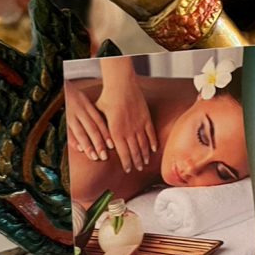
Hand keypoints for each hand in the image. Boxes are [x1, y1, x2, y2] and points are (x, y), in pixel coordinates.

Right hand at [66, 80, 111, 162]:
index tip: (112, 146)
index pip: (99, 121)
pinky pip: (67, 131)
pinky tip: (78, 149)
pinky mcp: (60, 117)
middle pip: (92, 128)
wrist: (54, 83)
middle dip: (99, 143)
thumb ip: (91, 111)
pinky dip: (73, 140)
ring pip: (80, 131)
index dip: (106, 134)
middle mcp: (79, 109)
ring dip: (87, 145)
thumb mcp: (82, 99)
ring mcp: (69, 114)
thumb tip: (104, 127)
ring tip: (94, 157)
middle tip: (104, 156)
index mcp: (87, 105)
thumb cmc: (71, 94)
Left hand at [96, 57, 156, 172]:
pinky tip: (154, 149)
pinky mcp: (146, 118)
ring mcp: (139, 125)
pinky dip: (153, 142)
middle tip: (138, 169)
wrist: (121, 85)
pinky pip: (151, 134)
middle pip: (134, 151)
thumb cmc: (108, 98)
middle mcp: (129, 131)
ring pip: (144, 144)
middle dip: (137, 162)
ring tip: (146, 162)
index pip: (123, 153)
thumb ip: (102, 129)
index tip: (129, 170)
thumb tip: (103, 143)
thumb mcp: (100, 115)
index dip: (127, 163)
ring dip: (145, 155)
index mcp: (116, 132)